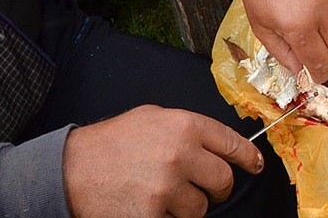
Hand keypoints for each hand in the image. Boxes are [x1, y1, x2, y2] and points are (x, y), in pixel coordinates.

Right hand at [62, 105, 262, 217]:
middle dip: (217, 187)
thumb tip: (219, 145)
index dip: (247, 157)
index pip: (232, 143)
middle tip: (204, 188)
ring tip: (163, 194)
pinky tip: (149, 205)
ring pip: (201, 208)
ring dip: (188, 206)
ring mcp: (168, 188)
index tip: (254, 166)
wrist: (73, 169)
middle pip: (223, 180)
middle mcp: (181, 155)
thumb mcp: (152, 118)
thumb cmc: (112, 143)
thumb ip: (187, 129)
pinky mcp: (155, 215)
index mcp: (185, 126)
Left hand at [227, 0, 327, 83]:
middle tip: (321, 58)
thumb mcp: (261, 27)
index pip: (320, 62)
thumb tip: (302, 73)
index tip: (317, 76)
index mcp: (297, 26)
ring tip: (323, 36)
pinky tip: (324, 13)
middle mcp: (321, 10)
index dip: (320, 75)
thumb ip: (283, 54)